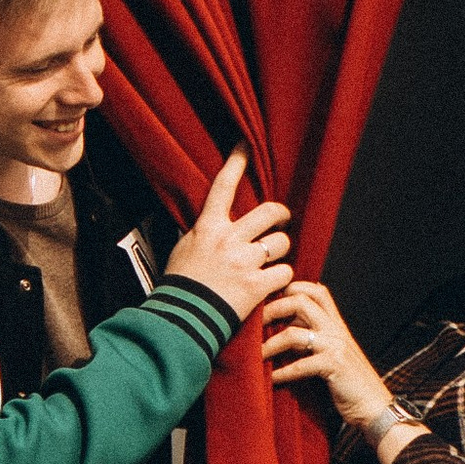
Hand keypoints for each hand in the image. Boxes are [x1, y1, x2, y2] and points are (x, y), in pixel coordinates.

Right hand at [164, 151, 293, 326]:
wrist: (181, 319)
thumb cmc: (179, 286)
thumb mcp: (183, 249)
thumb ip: (202, 233)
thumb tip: (211, 224)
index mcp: (208, 227)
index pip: (223, 186)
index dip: (236, 162)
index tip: (246, 145)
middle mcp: (229, 239)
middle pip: (270, 212)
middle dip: (281, 216)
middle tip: (281, 221)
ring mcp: (244, 261)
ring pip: (281, 242)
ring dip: (280, 250)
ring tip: (271, 261)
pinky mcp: (257, 285)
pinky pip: (285, 272)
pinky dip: (281, 278)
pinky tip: (271, 284)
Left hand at [263, 279, 398, 434]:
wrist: (375, 406)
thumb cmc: (348, 381)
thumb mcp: (331, 351)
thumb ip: (312, 336)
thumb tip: (280, 327)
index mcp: (336, 323)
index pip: (315, 290)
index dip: (290, 288)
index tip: (269, 301)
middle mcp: (336, 329)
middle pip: (301, 301)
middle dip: (273, 309)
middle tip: (253, 322)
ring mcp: (336, 346)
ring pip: (294, 333)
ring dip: (270, 344)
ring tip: (257, 355)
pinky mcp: (334, 366)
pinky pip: (300, 364)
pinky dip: (282, 372)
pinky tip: (272, 378)